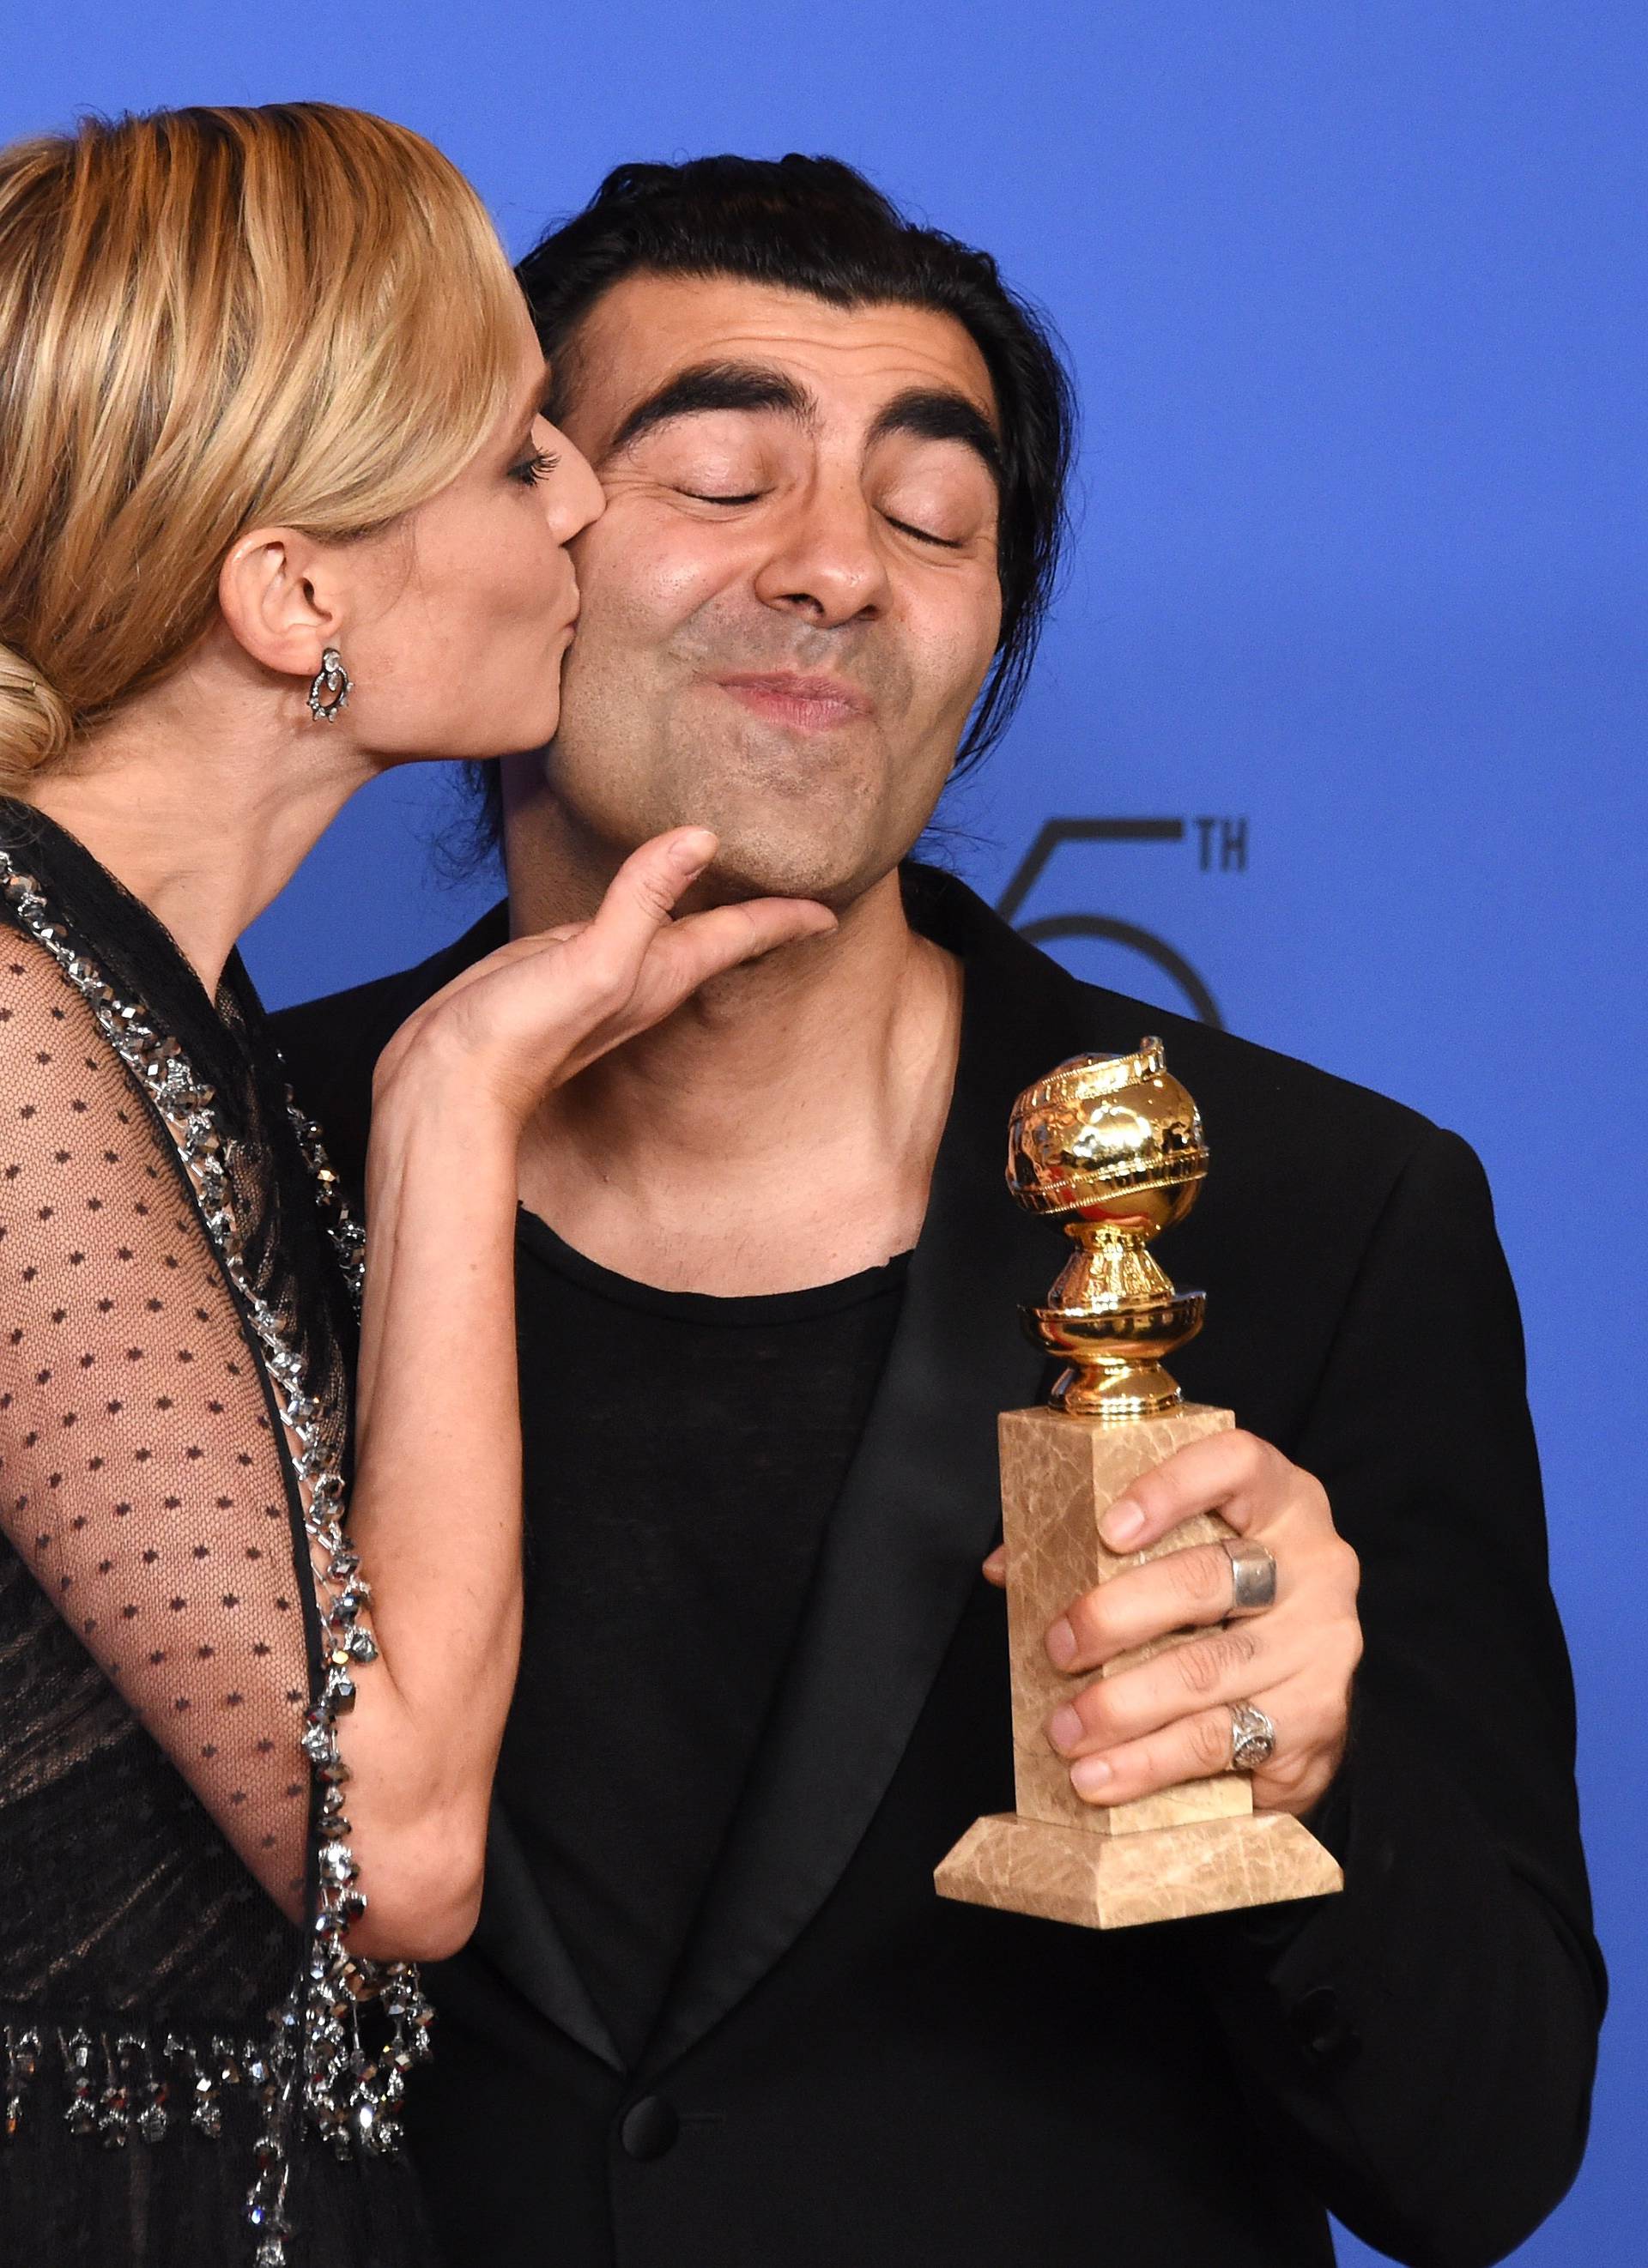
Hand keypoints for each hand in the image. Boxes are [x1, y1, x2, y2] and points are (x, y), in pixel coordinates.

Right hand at [375, 827, 834, 1123]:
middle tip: (799, 881)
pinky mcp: (559, 963)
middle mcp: (642, 970)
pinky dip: (640, 898)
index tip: (833, 904)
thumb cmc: (522, 1035)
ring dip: (704, 903)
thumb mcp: (593, 961)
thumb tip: (702, 837)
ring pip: (670, 925)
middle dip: (760, 908)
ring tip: (734, 877)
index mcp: (664, 971)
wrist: (450, 1081)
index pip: (744, 934)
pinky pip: (618, 921)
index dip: (790, 916)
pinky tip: (637, 889)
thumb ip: (643, 900)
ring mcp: (602, 968)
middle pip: (720, 932)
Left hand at [981, 1430, 1360, 1815]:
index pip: (1234, 1465)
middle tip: (1057, 1648)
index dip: (1169, 1489)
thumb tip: (1006, 1568)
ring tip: (1065, 1731)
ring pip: (1208, 1673)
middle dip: (1116, 1617)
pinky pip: (1222, 1743)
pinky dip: (1151, 1764)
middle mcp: (1316, 1564)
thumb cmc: (1221, 1601)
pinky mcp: (1317, 1719)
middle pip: (1206, 1581)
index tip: (1105, 1530)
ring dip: (1123, 1708)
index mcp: (1280, 1499)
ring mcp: (1322, 1644)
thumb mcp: (1181, 1553)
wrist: (1306, 1687)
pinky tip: (1103, 1777)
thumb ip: (1099, 1547)